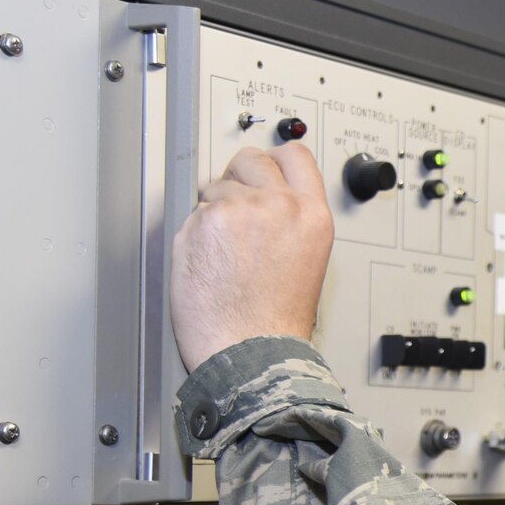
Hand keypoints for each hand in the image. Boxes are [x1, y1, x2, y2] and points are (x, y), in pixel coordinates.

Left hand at [170, 143, 334, 371]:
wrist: (251, 350)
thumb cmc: (277, 320)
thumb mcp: (308, 258)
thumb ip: (291, 219)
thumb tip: (265, 196)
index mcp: (312, 216)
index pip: (294, 155)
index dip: (274, 158)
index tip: (265, 165)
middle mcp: (279, 206)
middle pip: (251, 159)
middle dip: (238, 178)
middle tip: (235, 209)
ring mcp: (239, 211)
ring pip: (216, 188)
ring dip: (215, 213)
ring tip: (225, 254)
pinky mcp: (203, 223)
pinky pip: (192, 214)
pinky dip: (195, 235)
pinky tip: (209, 263)